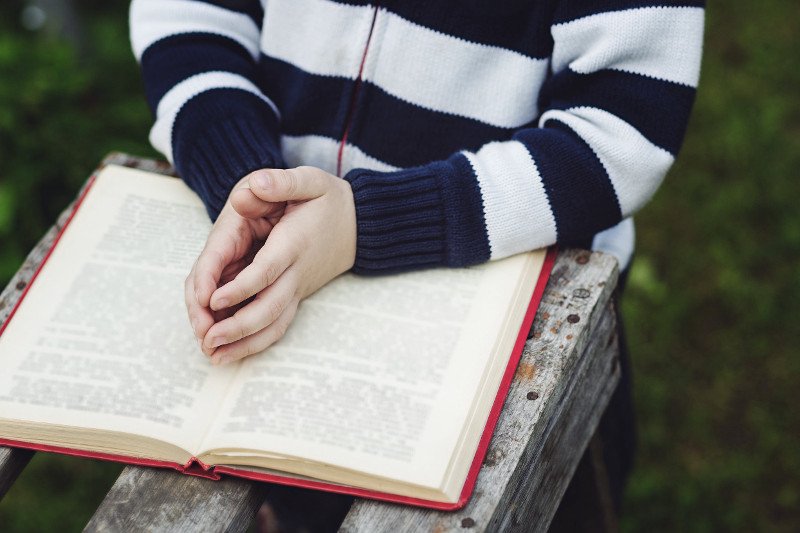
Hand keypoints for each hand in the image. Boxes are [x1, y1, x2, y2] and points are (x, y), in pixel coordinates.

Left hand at [201, 166, 356, 364]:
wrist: (359, 225)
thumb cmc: (329, 201)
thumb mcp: (310, 180)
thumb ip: (280, 182)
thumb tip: (252, 185)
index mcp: (293, 243)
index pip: (266, 270)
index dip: (240, 287)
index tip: (213, 300)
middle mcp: (296, 272)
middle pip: (268, 307)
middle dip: (237, 326)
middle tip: (207, 338)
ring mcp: (296, 289)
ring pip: (273, 323)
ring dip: (243, 343)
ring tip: (213, 355)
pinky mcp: (295, 297)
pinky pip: (276, 325)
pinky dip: (254, 342)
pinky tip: (229, 353)